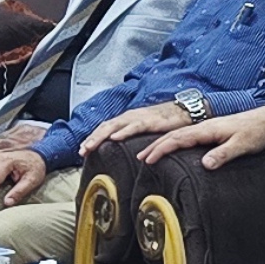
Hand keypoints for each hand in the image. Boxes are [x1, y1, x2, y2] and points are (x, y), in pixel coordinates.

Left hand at [79, 100, 199, 153]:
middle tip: (81, 152)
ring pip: (114, 126)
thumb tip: (123, 152)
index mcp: (126, 120)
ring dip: (100, 137)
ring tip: (90, 146)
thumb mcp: (144, 131)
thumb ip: (133, 139)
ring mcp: (138, 118)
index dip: (92, 138)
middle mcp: (128, 117)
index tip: (82, 151)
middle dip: (91, 139)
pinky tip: (114, 138)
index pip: (104, 129)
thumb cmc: (164, 122)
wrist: (183, 111)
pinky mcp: (150, 121)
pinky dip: (123, 132)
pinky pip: (134, 126)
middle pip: (104, 127)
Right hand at [140, 101, 264, 168]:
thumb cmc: (256, 132)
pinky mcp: (211, 131)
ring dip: (162, 144)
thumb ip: (223, 154)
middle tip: (141, 159)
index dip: (162, 149)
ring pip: (178, 135)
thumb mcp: (242, 146)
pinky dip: (172, 142)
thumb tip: (204, 165)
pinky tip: (171, 147)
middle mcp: (203, 127)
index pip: (178, 139)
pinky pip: (186, 136)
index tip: (148, 159)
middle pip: (173, 136)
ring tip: (149, 154)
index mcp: (207, 129)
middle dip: (155, 146)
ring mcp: (206, 128)